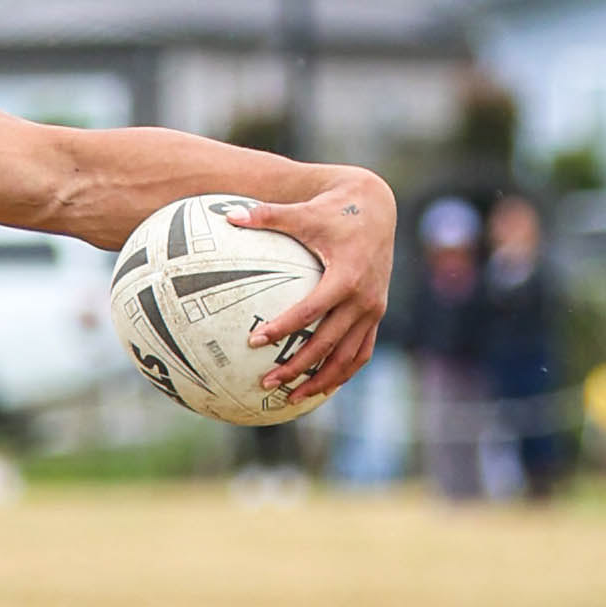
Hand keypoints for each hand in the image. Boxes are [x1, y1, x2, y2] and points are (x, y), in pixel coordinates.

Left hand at [231, 169, 394, 400]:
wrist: (376, 208)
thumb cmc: (333, 210)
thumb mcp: (302, 212)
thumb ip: (266, 215)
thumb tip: (229, 216)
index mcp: (346, 276)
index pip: (310, 311)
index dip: (283, 328)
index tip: (254, 342)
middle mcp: (364, 299)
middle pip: (328, 344)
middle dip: (297, 366)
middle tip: (266, 383)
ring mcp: (373, 310)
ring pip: (348, 357)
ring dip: (321, 381)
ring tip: (291, 397)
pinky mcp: (376, 315)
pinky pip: (361, 352)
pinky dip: (342, 372)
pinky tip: (318, 387)